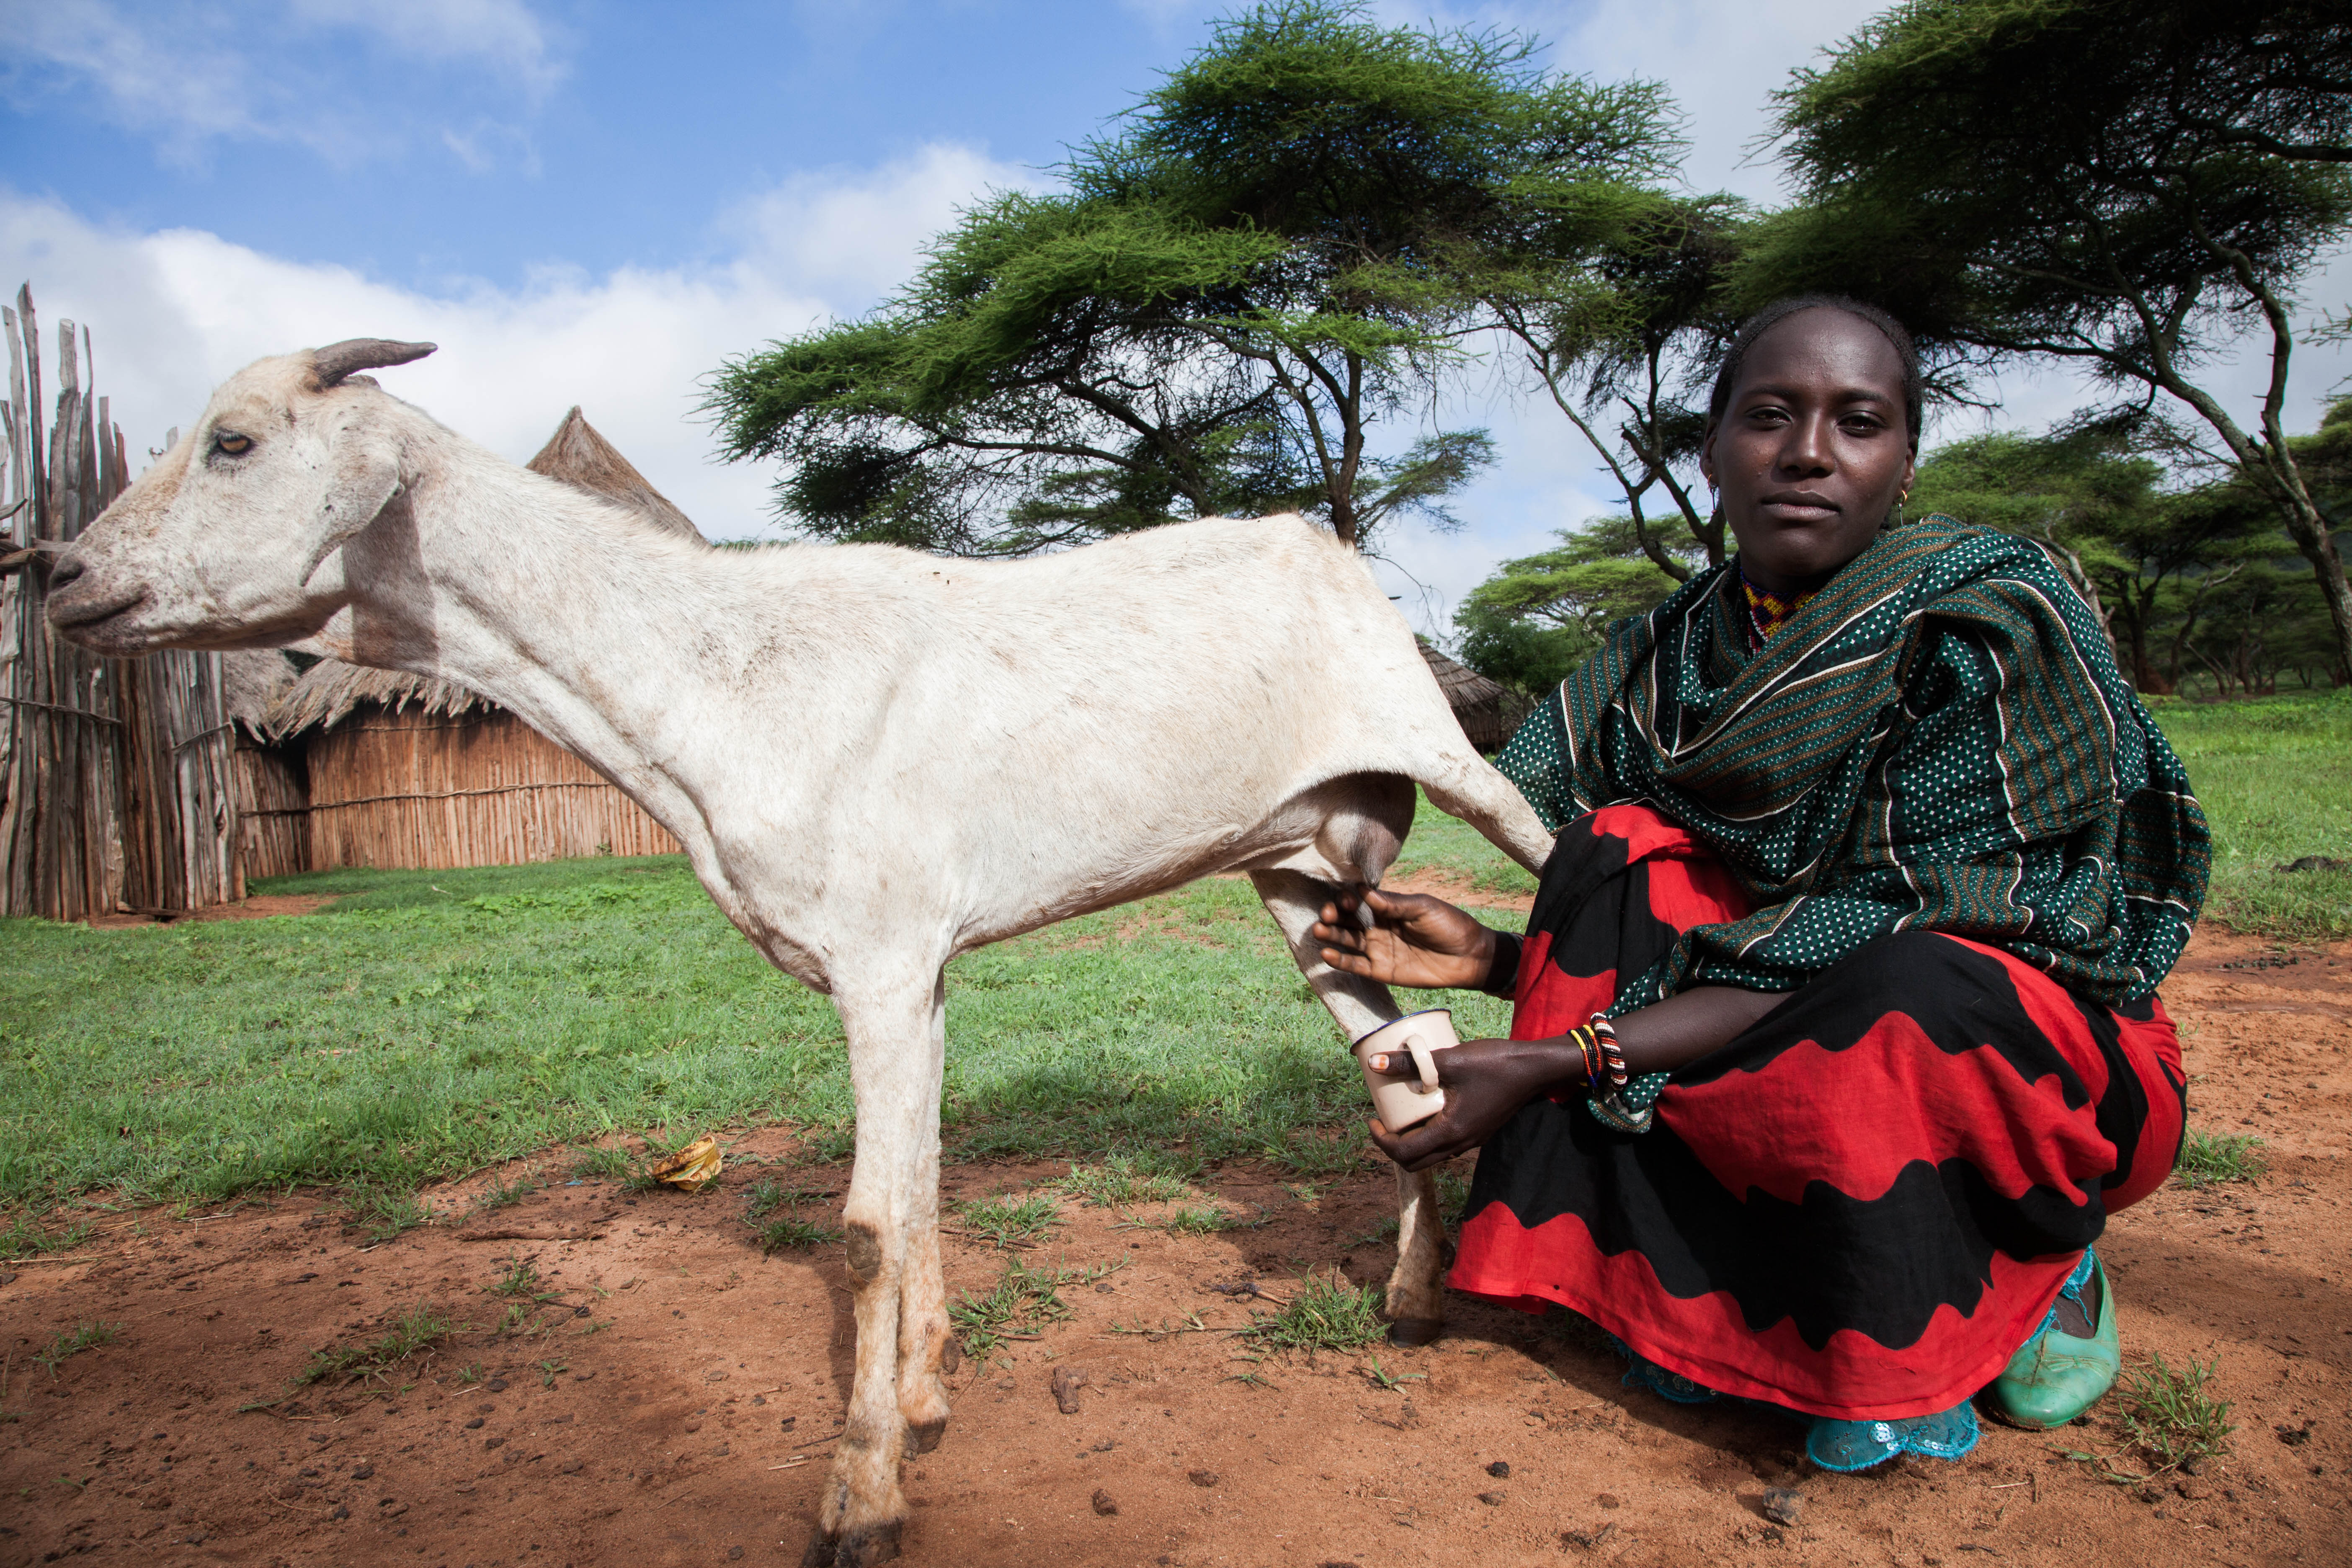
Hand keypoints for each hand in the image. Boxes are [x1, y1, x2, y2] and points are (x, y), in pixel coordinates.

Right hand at [1311, 887, 1495, 990]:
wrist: (1469, 957)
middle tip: (1326, 915)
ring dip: (1331, 936)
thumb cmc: (1449, 925)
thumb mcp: (1423, 907)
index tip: (1344, 898)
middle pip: (1348, 921)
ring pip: (1347, 942)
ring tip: (1318, 931)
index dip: (1347, 899)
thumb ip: (1393, 903)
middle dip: (1333, 916)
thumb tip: (1362, 889)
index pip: (1359, 901)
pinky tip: (1327, 954)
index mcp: (1388, 908)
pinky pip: (1356, 966)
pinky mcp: (1381, 971)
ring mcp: (1378, 949)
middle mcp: (1378, 927)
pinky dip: (1340, 961)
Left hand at [1361, 1036, 1583, 1171]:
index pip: (1405, 1153)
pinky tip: (1427, 1108)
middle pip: (1417, 1162)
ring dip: (1412, 1141)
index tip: (1372, 1120)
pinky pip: (1447, 1143)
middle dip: (1394, 1146)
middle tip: (1383, 1121)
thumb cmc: (1495, 1063)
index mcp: (1452, 1132)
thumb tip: (1374, 1063)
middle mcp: (1461, 1144)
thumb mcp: (1449, 1059)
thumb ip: (1410, 1063)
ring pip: (1433, 1155)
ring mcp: (1472, 1140)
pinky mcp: (1479, 1131)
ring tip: (1402, 1114)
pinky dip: (1430, 1133)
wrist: (1535, 1068)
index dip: (1382, 1141)